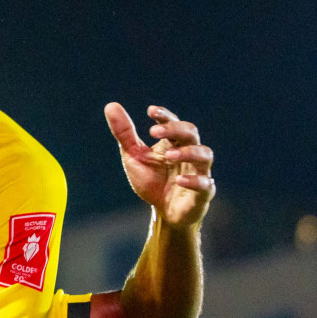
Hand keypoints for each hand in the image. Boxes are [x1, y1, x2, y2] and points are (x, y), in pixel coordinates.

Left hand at [104, 103, 214, 227]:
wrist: (163, 212)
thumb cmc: (152, 181)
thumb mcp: (134, 157)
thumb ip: (125, 134)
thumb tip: (110, 105)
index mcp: (173, 142)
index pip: (173, 123)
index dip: (164, 116)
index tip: (150, 111)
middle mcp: (189, 153)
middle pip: (191, 133)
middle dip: (175, 129)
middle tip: (154, 132)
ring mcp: (198, 172)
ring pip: (205, 154)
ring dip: (188, 152)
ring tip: (169, 155)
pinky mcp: (202, 193)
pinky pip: (205, 183)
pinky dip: (194, 180)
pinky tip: (180, 180)